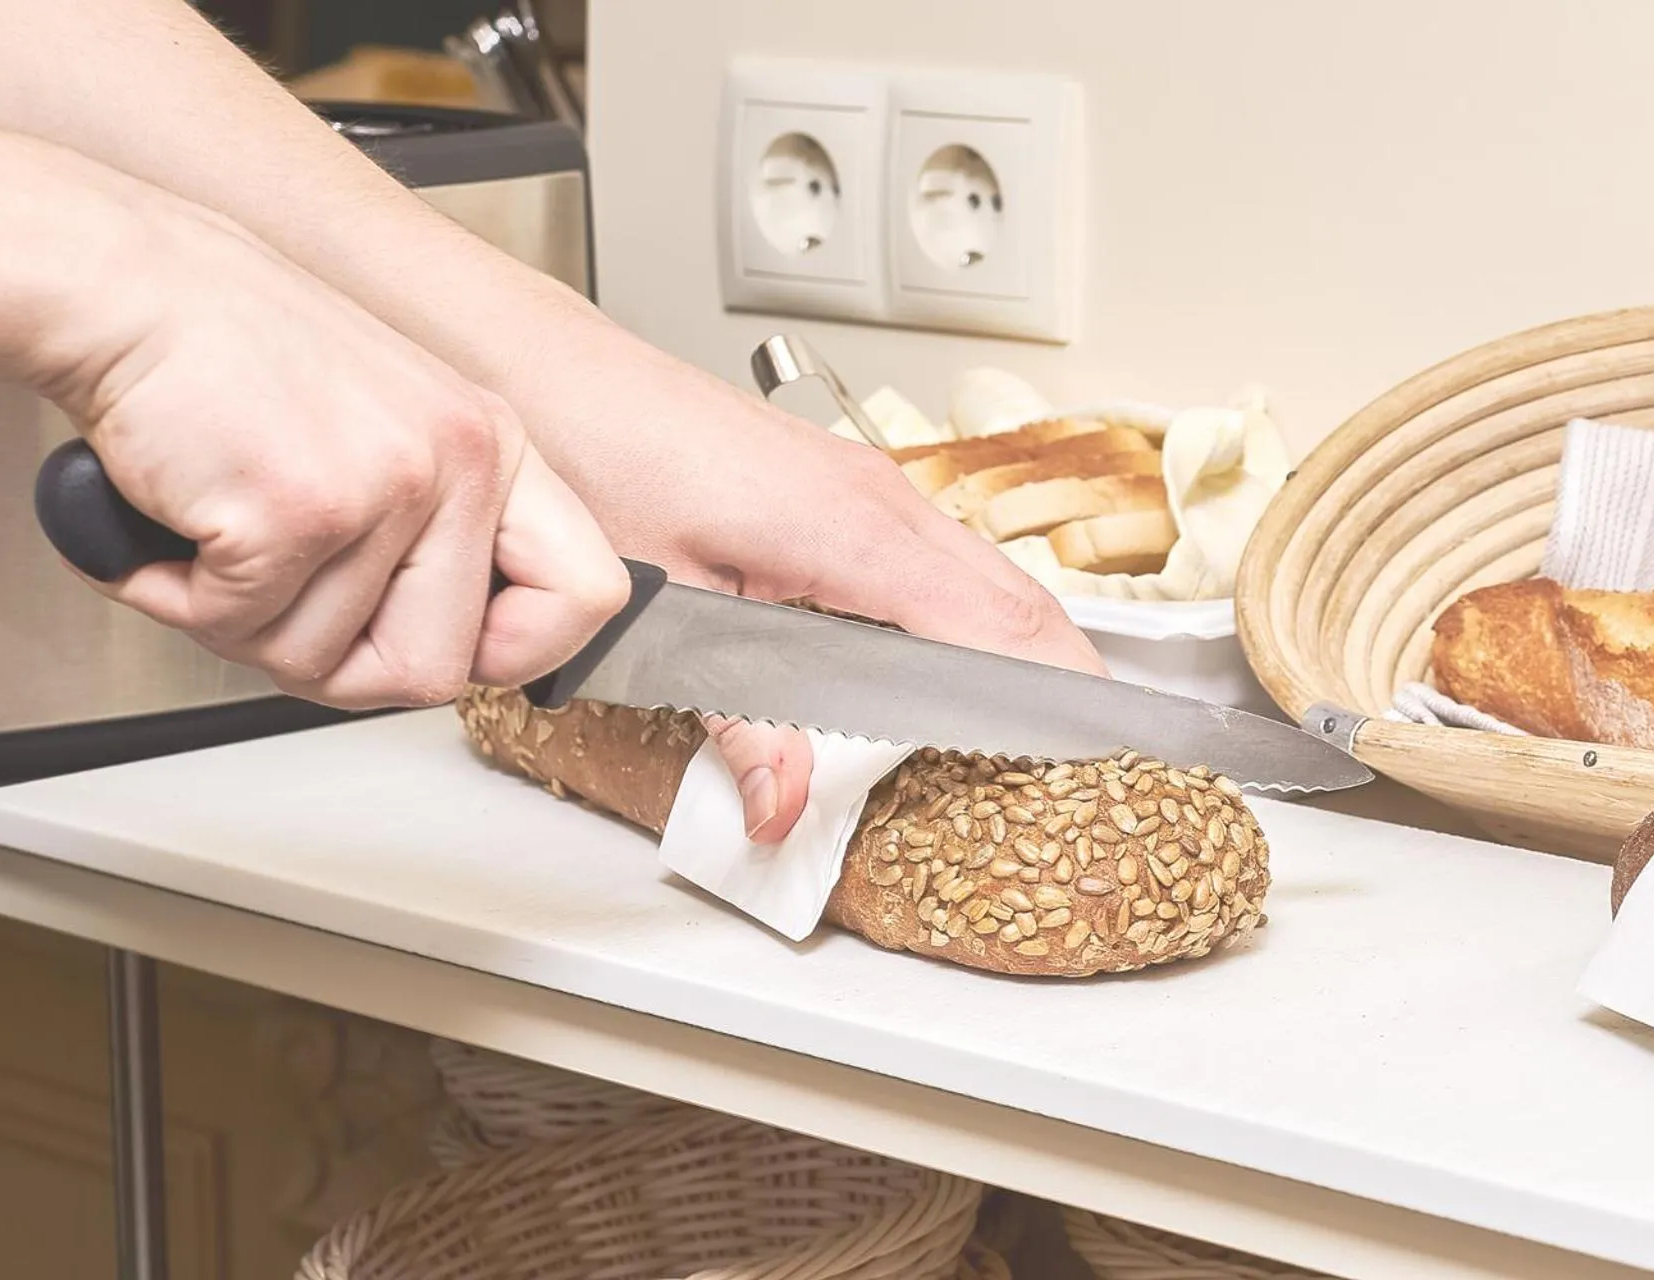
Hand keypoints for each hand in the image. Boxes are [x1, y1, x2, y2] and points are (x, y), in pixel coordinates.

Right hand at [32, 201, 628, 708]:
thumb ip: (439, 534)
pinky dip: (180, 596)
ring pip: (320, 662)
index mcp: (494, 448)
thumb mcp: (389, 428)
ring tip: (221, 531)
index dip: (517, 653)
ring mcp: (385, 486)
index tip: (458, 650)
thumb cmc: (237, 357)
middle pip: (433, 672)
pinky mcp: (297, 509)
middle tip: (282, 601)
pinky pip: (237, 627)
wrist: (128, 283)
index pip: (586, 596)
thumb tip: (462, 654)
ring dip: (242, 622)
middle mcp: (458, 461)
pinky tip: (180, 523)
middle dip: (338, 665)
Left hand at [501, 332, 1107, 843]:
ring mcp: (866, 485)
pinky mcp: (842, 487)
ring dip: (1018, 647)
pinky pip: (940, 558)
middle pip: (1016, 600)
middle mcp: (879, 496)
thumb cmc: (601, 457)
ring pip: (983, 575)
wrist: (556, 378)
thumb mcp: (667, 611)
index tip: (1097, 756)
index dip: (1058, 695)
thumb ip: (739, 720)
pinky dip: (970, 615)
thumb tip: (787, 806)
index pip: (999, 625)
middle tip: (1089, 761)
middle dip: (1063, 679)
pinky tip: (946, 661)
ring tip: (1034, 727)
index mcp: (854, 527)